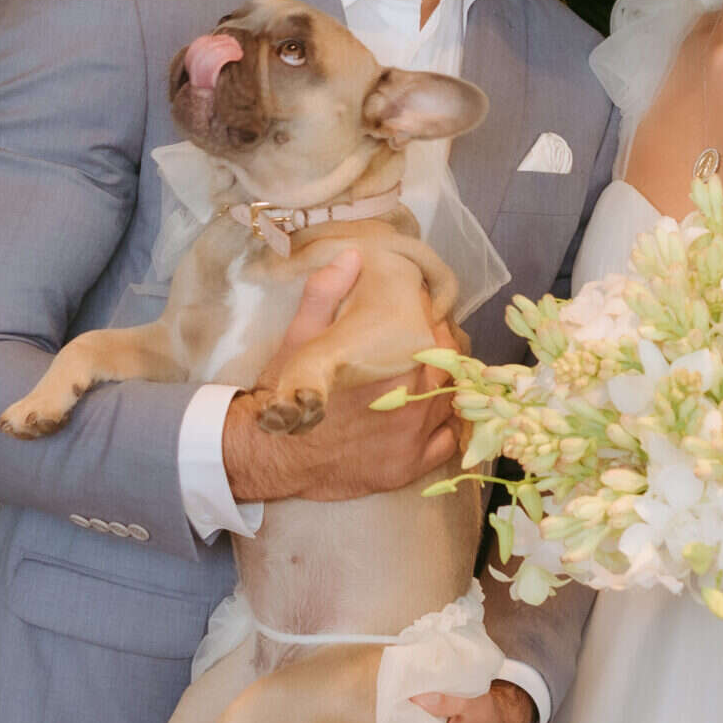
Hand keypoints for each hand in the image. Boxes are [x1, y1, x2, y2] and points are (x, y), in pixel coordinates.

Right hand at [221, 254, 462, 503]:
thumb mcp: (299, 336)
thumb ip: (327, 293)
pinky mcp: (410, 466)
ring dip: (443, 380)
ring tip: (420, 371)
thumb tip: (353, 257)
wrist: (271, 454)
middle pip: (448, 360)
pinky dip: (442, 423)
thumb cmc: (287, 391)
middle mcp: (411, 401)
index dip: (424, 313)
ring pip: (451, 397)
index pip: (430, 325)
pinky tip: (424, 411)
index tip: (412, 310)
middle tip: (416, 339)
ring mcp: (414, 437)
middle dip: (436, 344)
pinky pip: (447, 439)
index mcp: (392, 363)